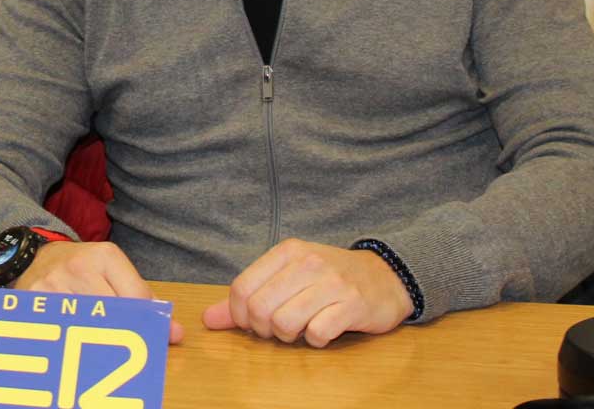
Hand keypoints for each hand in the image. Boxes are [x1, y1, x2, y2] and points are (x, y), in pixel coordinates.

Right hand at [17, 242, 183, 343]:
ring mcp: (55, 284)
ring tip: (100, 345)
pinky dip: (71, 340)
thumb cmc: (80, 268)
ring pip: (87, 326)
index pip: (136, 298)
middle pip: (113, 315)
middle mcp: (79, 267)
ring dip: (96, 340)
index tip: (148, 334)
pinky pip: (62, 330)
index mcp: (105, 256)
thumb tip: (174, 333)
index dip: (146, 322)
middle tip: (124, 347)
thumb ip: (143, 298)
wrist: (33, 258)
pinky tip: (76, 342)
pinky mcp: (35, 300)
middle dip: (122, 334)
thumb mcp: (112, 269)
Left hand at [202, 239, 413, 346]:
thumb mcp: (287, 276)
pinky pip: (318, 333)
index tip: (250, 322)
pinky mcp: (353, 306)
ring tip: (299, 330)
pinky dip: (315, 340)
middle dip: (263, 329)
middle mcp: (307, 263)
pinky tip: (322, 331)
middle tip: (277, 329)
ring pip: (285, 322)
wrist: (385, 276)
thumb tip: (208, 318)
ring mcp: (331, 284)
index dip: (238, 315)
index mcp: (287, 252)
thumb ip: (247, 296)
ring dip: (288, 336)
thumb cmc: (328, 277)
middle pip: (260, 309)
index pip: (241, 288)